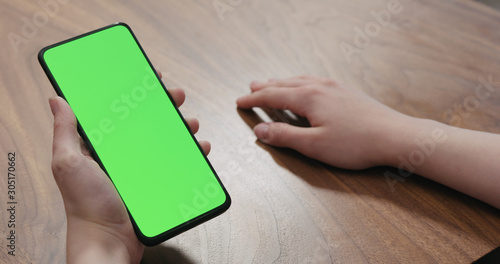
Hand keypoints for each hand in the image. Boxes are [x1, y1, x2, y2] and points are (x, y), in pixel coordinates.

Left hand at [49, 72, 209, 262]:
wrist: (110, 242)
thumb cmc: (86, 207)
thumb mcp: (68, 164)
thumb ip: (64, 132)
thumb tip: (58, 99)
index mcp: (101, 146)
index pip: (119, 110)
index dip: (134, 92)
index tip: (148, 78)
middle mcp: (122, 154)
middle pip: (147, 122)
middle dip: (164, 106)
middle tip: (177, 96)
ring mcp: (141, 168)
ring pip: (165, 140)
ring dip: (181, 128)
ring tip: (191, 123)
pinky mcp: (156, 182)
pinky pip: (177, 163)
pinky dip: (191, 154)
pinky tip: (200, 148)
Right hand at [237, 75, 412, 168]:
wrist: (394, 136)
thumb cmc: (356, 143)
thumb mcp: (314, 145)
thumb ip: (285, 136)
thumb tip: (260, 131)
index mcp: (309, 97)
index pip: (273, 96)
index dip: (254, 100)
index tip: (239, 101)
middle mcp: (320, 86)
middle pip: (285, 83)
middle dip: (266, 87)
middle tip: (251, 87)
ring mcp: (335, 86)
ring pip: (301, 80)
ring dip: (283, 82)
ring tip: (272, 83)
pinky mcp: (347, 91)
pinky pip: (315, 81)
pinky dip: (301, 82)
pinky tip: (305, 86)